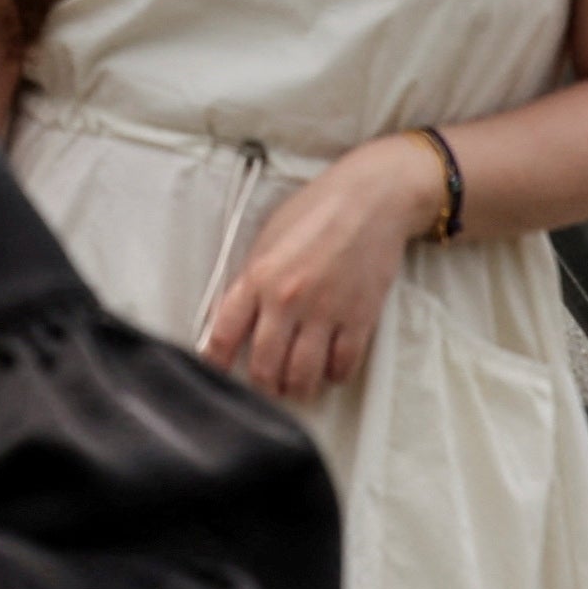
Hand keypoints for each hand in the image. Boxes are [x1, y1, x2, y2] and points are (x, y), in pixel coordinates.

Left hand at [200, 142, 427, 399]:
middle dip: (262, 386)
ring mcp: (325, 311)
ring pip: (303, 376)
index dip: (215, 363)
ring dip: (297, 390)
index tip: (216, 374)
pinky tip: (330, 368)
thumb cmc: (317, 210)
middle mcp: (288, 299)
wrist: (373, 198)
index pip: (223, 334)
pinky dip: (334, 375)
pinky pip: (342, 366)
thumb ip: (251, 279)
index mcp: (258, 277)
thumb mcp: (269, 238)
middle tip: (266, 386)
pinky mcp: (359, 318)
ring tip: (295, 387)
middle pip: (264, 367)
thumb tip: (234, 317)